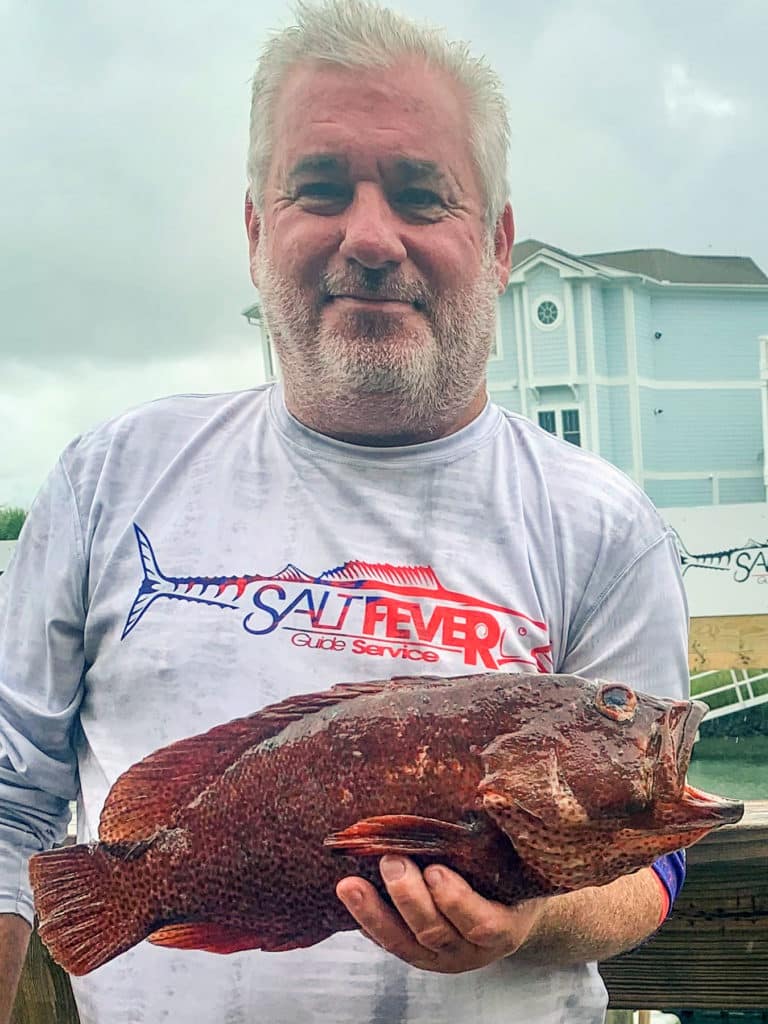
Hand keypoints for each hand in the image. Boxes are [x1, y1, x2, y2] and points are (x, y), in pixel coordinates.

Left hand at [336, 856, 547, 973]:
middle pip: (435, 931)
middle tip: (390, 860)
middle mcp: (470, 949)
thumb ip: (503, 838)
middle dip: (408, 897)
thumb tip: (494, 791)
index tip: (435, 870)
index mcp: (504, 928)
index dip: (457, 901)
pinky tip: (349, 899)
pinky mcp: (415, 952)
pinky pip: (386, 943)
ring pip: (402, 943)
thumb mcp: (518, 862)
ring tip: (349, 885)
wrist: (507, 906)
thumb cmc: (513, 872)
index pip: (482, 924)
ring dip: (374, 912)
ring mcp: (439, 956)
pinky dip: (366, 922)